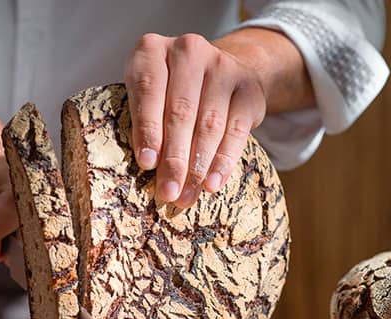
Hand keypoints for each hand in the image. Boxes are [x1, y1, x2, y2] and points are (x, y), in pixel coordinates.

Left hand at [124, 29, 311, 207]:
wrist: (214, 72)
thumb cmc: (165, 92)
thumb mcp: (145, 97)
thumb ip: (142, 122)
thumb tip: (149, 167)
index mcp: (151, 50)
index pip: (148, 91)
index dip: (148, 129)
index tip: (146, 164)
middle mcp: (188, 51)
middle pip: (181, 112)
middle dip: (174, 158)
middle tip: (167, 192)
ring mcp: (222, 65)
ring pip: (209, 124)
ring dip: (197, 166)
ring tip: (186, 196)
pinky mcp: (248, 87)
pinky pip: (236, 130)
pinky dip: (223, 161)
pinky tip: (212, 184)